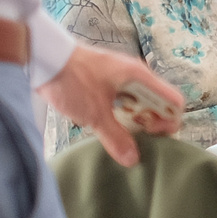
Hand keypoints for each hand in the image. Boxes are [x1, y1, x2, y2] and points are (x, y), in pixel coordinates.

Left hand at [42, 43, 183, 164]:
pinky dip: (124, 114)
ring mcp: (121, 77)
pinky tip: (110, 125)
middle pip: (158, 103)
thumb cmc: (72, 80)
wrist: (43, 58)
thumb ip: (115, 137)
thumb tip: (133, 159)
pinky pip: (125, 100)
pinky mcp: (107, 80)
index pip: (172, 100)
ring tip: (123, 136)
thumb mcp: (95, 114)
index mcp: (140, 77)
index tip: (153, 136)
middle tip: (137, 140)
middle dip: (153, 124)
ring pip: (141, 102)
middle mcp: (135, 75)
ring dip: (137, 120)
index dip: (169, 121)